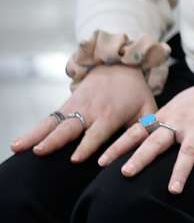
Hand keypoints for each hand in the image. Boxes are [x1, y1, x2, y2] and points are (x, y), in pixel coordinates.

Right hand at [10, 64, 153, 162]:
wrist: (121, 64)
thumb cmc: (136, 92)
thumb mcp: (147, 108)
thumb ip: (146, 129)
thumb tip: (146, 150)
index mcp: (111, 114)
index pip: (97, 132)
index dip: (87, 145)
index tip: (75, 159)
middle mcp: (90, 110)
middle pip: (70, 127)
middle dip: (55, 140)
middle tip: (39, 151)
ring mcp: (75, 106)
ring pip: (53, 123)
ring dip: (35, 135)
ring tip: (18, 147)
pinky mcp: (66, 105)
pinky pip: (47, 120)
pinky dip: (33, 131)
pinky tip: (17, 144)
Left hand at [98, 68, 193, 195]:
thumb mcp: (181, 103)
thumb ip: (164, 118)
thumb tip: (143, 133)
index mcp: (168, 114)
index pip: (139, 131)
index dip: (119, 146)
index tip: (101, 162)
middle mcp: (182, 121)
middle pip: (157, 141)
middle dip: (141, 157)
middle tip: (125, 173)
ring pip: (187, 151)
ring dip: (180, 171)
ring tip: (173, 191)